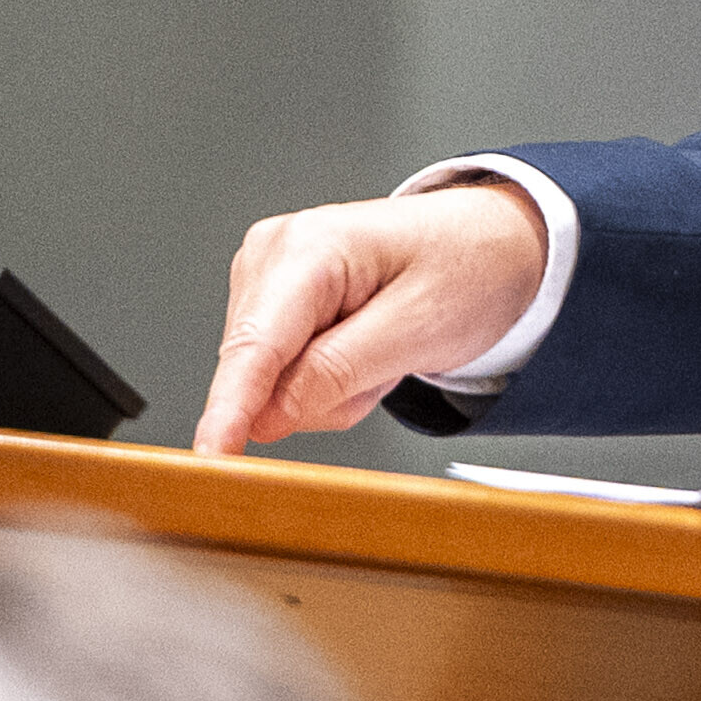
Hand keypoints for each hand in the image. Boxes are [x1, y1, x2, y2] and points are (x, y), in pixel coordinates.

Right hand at [190, 183, 549, 453]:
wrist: (490, 243)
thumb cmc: (465, 267)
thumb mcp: (419, 327)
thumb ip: (338, 372)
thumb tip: (267, 418)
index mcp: (307, 247)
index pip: (254, 345)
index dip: (229, 407)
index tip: (210, 456)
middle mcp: (272, 255)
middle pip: (261, 373)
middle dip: (324, 394)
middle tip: (388, 362)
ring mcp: (267, 279)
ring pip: (272, 384)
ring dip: (333, 389)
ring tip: (383, 348)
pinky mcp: (274, 306)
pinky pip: (284, 379)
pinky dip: (331, 381)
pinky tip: (363, 349)